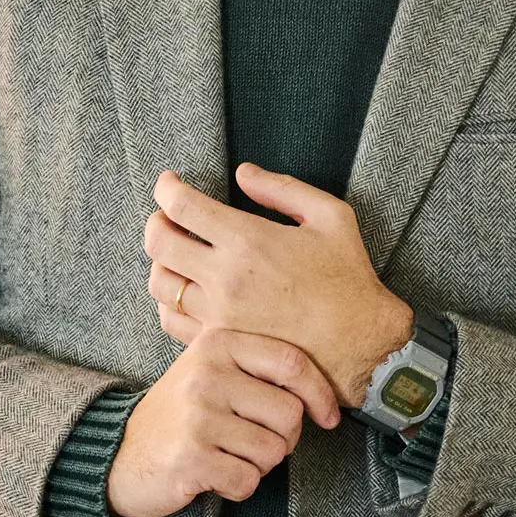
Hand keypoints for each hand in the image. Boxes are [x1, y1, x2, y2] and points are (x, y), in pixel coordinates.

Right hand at [105, 326, 341, 516]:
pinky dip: (238, 486)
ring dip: (259, 465)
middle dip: (284, 439)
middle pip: (289, 414)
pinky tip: (215, 474)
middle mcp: (208, 374)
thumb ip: (257, 368)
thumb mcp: (212, 371)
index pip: (292, 362)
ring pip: (273, 452)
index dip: (320, 394)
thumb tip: (321, 391)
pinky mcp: (192, 457)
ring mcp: (198, 416)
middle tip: (255, 443)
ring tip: (229, 456)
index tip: (328, 417)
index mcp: (218, 345)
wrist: (119, 451)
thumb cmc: (180, 414)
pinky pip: (249, 481)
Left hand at [144, 164, 413, 408]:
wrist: (360, 343)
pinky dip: (170, 301)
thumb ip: (282, 188)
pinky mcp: (219, 343)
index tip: (168, 183)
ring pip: (159, 282)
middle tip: (166, 216)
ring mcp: (217, 315)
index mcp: (248, 239)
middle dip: (155, 221)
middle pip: (158, 242)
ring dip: (161, 262)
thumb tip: (243, 173)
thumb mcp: (330, 216)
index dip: (166, 187)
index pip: (180, 205)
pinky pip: (172, 321)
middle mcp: (225, 277)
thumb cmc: (348, 278)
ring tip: (177, 255)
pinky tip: (187, 291)